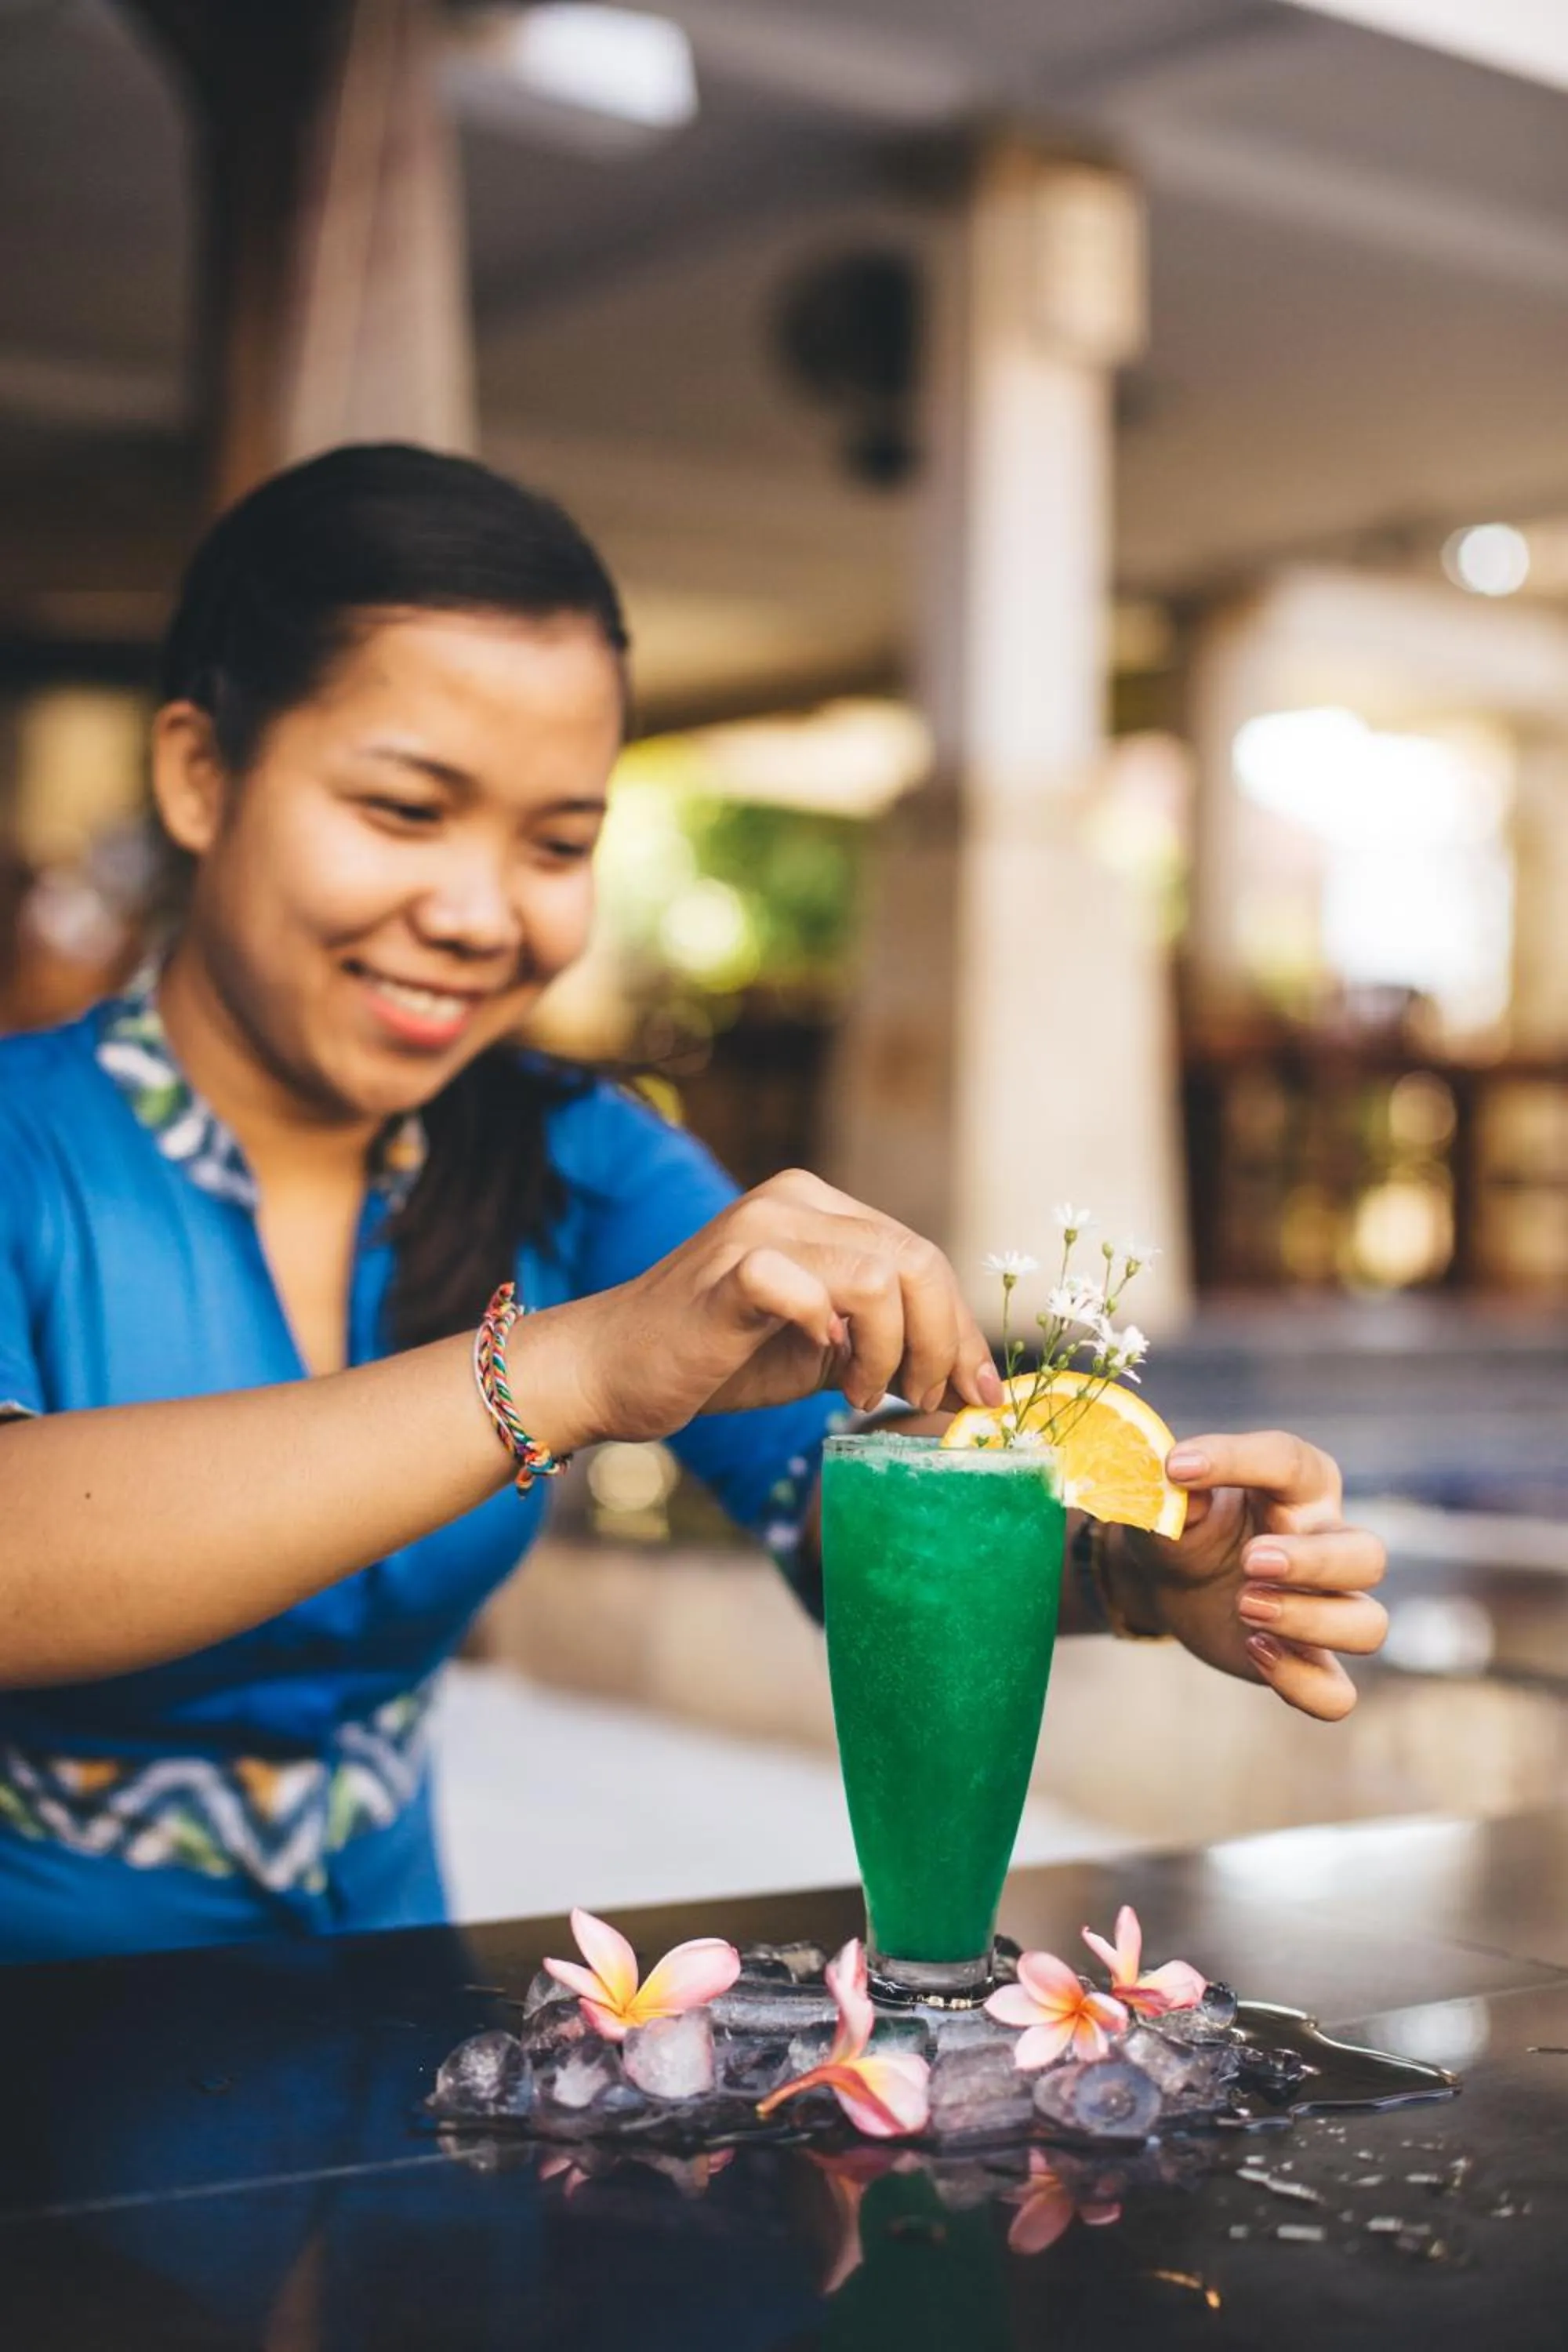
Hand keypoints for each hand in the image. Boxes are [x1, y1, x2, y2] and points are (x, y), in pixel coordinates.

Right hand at [536, 1168, 1002, 1450]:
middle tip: (928, 1399)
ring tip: (858, 1394)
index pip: (923, 1258)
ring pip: (882, 1278)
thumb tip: (965, 1380)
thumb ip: (884, 1346)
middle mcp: (794, 1202)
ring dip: (891, 1351)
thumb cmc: (713, 1360)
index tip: (978, 1395)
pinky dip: (835, 1337)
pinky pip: (812, 1291)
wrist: (610, 1371)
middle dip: (944, 1344)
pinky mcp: (730, 1270)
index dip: (963, 1329)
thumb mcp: (819, 1349)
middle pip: (918, 1262)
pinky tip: (825, 1370)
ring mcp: (760, 1228)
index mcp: (819, 1208)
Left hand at [1111, 1431, 1387, 1721]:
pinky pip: (1338, 1693)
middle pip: (1367, 1555)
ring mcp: (1325, 1608)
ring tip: (1244, 1606)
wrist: (1170, 1582)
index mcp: (1298, 1487)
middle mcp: (1328, 1544)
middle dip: (1313, 1562)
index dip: (1237, 1460)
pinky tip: (1255, 1653)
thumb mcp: (1170, 1505)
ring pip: (1368, 1625)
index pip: (1290, 1460)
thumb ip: (1176, 1496)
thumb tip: (1178, 1483)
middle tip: (1250, 1562)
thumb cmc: (1187, 1529)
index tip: (1178, 1468)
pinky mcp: (1308, 1661)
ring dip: (1310, 1621)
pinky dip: (1303, 1683)